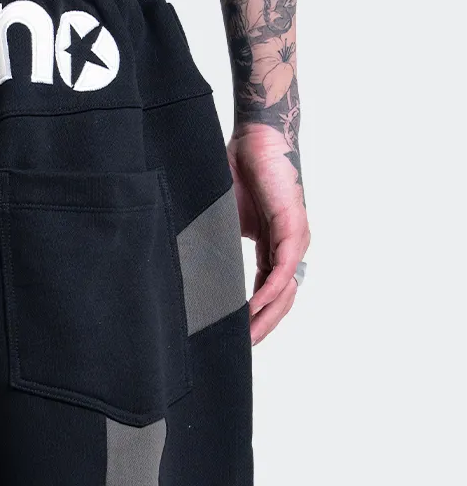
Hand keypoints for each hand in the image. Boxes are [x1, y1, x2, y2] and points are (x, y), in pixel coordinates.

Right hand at [228, 124, 309, 346]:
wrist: (256, 135)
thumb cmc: (239, 168)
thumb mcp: (223, 219)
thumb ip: (217, 247)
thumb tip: (190, 271)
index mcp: (274, 245)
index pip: (268, 292)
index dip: (254, 317)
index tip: (235, 338)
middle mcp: (289, 246)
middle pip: (282, 300)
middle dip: (262, 327)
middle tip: (240, 350)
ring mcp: (295, 239)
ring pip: (285, 291)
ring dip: (266, 317)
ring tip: (245, 339)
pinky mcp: (294, 228)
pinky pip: (282, 271)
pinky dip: (268, 293)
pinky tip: (253, 310)